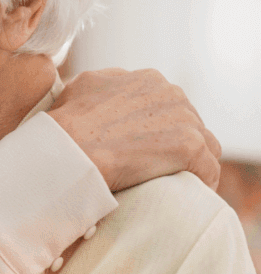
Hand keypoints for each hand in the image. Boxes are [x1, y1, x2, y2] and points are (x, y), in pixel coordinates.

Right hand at [49, 68, 221, 191]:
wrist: (67, 149)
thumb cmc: (65, 125)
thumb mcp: (79, 88)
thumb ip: (103, 86)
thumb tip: (103, 95)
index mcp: (148, 80)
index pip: (168, 105)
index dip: (159, 127)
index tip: (146, 146)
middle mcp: (170, 92)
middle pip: (189, 123)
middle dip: (176, 143)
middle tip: (157, 167)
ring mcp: (184, 118)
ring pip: (205, 144)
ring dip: (192, 163)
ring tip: (175, 182)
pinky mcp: (190, 146)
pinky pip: (209, 168)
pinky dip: (201, 182)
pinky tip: (188, 193)